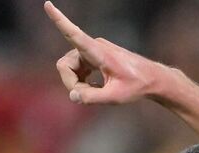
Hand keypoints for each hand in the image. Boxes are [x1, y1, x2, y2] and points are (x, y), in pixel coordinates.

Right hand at [44, 2, 168, 106]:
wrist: (151, 79)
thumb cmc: (137, 86)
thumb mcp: (115, 97)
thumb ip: (91, 98)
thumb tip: (72, 95)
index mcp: (98, 52)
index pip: (74, 34)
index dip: (59, 20)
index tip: (47, 4)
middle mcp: (92, 46)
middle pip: (64, 64)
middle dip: (71, 82)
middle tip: (86, 97)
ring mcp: (92, 50)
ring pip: (70, 68)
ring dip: (78, 83)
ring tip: (97, 92)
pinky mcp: (93, 55)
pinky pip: (77, 69)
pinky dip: (82, 81)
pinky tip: (97, 87)